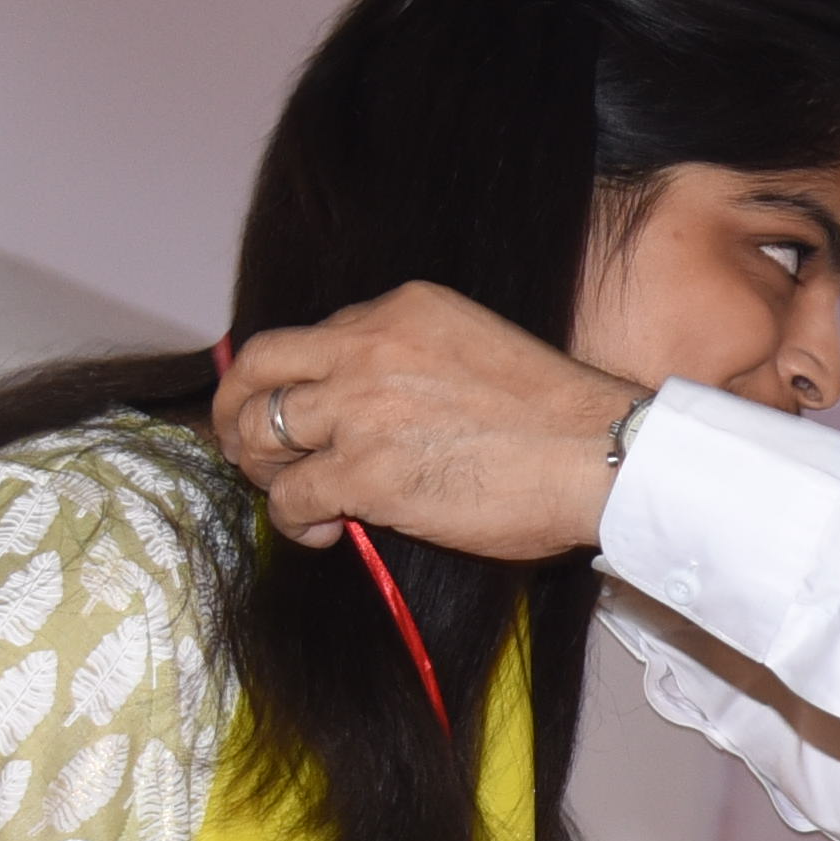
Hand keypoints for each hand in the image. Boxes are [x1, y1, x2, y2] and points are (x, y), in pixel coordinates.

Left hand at [220, 287, 646, 558]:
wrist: (600, 454)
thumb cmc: (561, 420)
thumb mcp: (477, 350)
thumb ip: (415, 365)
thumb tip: (377, 417)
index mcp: (403, 309)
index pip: (317, 337)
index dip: (296, 380)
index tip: (299, 412)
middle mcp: (370, 344)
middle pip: (261, 365)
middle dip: (239, 407)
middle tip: (245, 444)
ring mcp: (360, 406)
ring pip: (262, 429)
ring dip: (264, 468)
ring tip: (290, 494)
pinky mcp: (362, 470)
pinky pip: (290, 494)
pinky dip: (294, 517)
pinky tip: (323, 531)